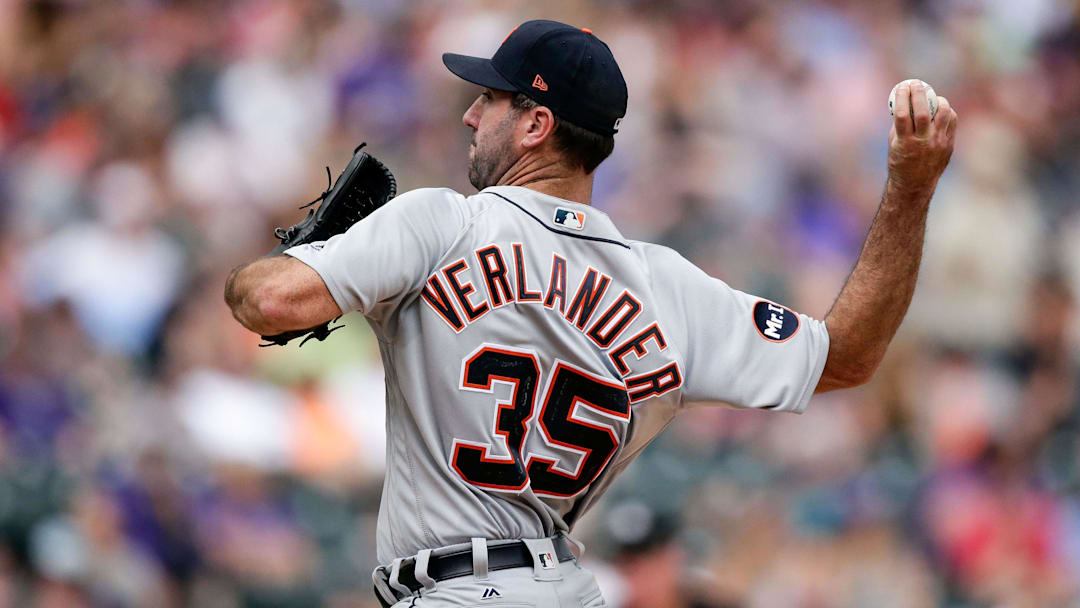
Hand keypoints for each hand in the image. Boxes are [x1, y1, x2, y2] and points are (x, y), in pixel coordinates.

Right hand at [887, 81, 957, 195]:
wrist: (915, 184)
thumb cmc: (900, 161)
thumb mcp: (894, 144)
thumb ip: (900, 124)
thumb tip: (905, 102)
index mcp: (904, 143)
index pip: (902, 114)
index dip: (901, 97)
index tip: (901, 86)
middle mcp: (922, 142)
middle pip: (922, 111)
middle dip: (919, 93)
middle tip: (916, 84)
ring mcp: (938, 143)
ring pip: (943, 113)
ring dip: (938, 101)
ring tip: (932, 97)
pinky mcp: (949, 145)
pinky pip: (952, 121)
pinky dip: (946, 112)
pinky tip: (940, 110)